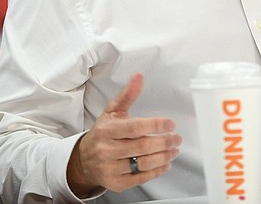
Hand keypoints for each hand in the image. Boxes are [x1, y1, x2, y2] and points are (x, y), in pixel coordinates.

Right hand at [66, 73, 181, 195]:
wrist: (84, 160)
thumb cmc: (102, 133)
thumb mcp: (111, 112)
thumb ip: (127, 95)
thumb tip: (138, 77)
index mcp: (106, 130)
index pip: (134, 127)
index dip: (155, 125)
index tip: (170, 123)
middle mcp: (106, 149)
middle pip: (142, 146)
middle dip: (165, 141)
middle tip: (176, 138)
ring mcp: (110, 168)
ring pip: (144, 163)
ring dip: (164, 156)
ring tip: (174, 149)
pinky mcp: (116, 183)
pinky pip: (141, 178)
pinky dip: (157, 171)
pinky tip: (165, 163)